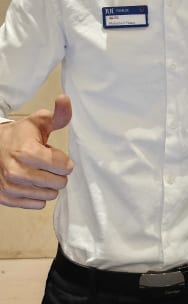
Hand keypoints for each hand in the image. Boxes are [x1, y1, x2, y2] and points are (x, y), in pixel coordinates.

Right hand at [0, 95, 72, 209]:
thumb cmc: (21, 134)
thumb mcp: (39, 121)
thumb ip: (58, 114)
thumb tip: (65, 98)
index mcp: (27, 151)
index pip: (64, 166)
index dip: (64, 160)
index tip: (54, 153)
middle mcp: (16, 171)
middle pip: (58, 183)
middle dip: (57, 173)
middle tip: (47, 164)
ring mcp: (10, 186)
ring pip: (49, 195)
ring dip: (48, 184)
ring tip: (37, 171)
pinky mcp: (6, 198)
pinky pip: (37, 204)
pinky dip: (38, 195)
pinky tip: (31, 182)